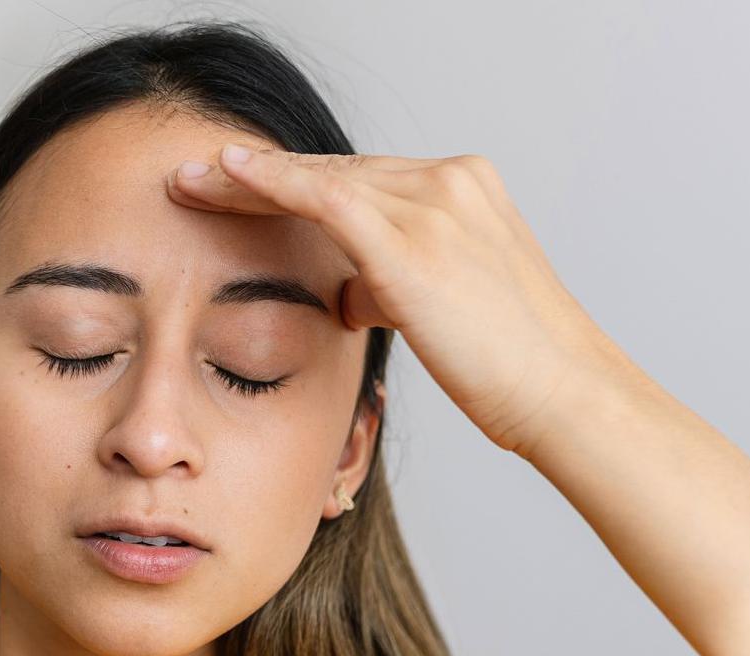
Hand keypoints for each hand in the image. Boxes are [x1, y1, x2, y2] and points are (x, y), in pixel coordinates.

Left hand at [166, 144, 640, 458]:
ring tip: (188, 183)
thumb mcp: (440, 311)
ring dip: (246, 180)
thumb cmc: (508, 366)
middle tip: (193, 177)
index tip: (236, 188)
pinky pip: (324, 197)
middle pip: (334, 169)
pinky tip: (227, 176)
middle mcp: (451, 183)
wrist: (560, 393)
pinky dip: (271, 183)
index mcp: (464, 191)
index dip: (292, 182)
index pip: (359, 177)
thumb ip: (390, 286)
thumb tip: (347, 292)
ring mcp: (436, 205)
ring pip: (321, 177)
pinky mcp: (413, 242)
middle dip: (258, 176)